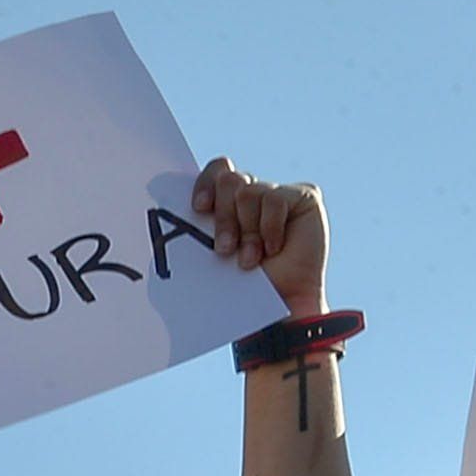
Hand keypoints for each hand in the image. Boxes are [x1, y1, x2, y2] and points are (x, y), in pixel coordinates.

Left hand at [192, 159, 326, 317]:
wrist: (275, 303)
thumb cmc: (240, 286)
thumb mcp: (210, 255)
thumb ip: (198, 227)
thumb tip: (171, 207)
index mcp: (228, 203)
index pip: (216, 171)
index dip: (205, 183)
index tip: (199, 208)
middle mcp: (253, 194)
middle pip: (229, 180)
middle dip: (223, 218)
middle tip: (224, 250)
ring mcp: (278, 194)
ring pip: (249, 192)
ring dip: (247, 231)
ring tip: (251, 258)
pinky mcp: (303, 197)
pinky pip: (276, 199)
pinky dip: (270, 227)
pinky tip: (274, 248)